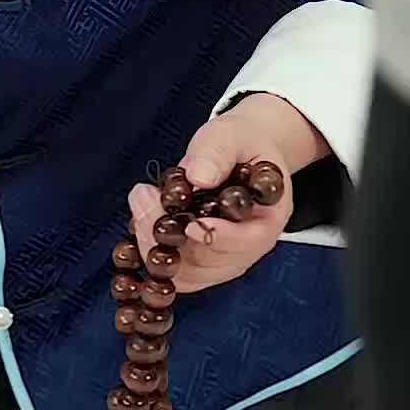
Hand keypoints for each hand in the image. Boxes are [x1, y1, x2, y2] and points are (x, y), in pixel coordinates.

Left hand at [127, 94, 328, 294]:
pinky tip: (140, 217)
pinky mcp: (201, 263)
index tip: (189, 226)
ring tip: (140, 198)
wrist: (238, 153)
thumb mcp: (232, 136)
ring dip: (154, 242)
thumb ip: (218, 153)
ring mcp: (224, 259)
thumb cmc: (239, 143)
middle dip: (172, 235)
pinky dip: (151, 250)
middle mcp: (249, 246)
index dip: (221, 238)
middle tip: (144, 196)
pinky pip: (174, 273)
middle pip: (212, 261)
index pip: (251, 241)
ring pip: (188, 273)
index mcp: (269, 217)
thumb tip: (199, 177)